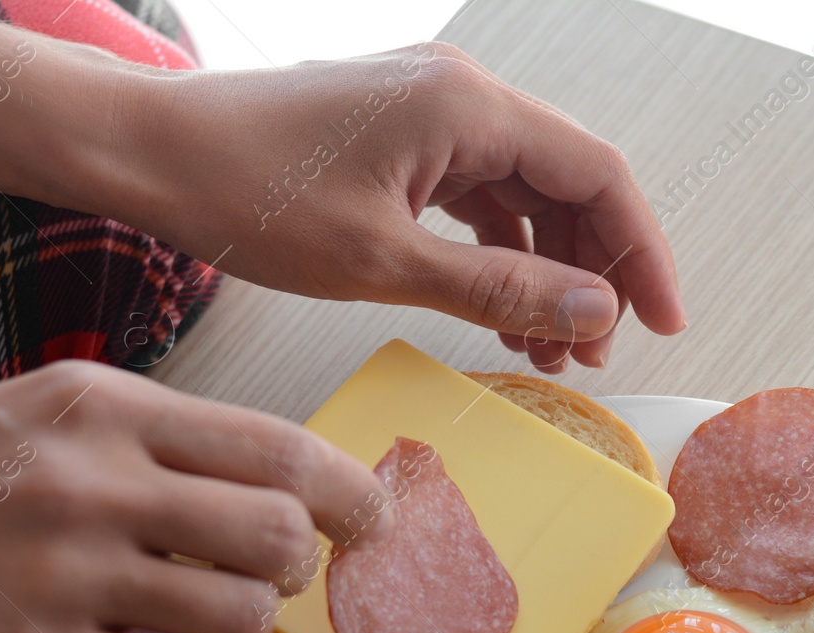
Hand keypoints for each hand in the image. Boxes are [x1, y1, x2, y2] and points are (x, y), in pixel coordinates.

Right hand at [0, 361, 388, 632]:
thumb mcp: (59, 414)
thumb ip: (172, 441)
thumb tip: (298, 487)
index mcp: (109, 409)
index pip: (279, 449)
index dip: (351, 492)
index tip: (373, 519)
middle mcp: (93, 484)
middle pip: (281, 535)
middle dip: (301, 565)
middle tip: (274, 571)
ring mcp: (64, 575)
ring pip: (241, 616)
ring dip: (241, 624)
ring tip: (194, 610)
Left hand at [123, 43, 685, 372]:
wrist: (150, 153)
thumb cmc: (249, 194)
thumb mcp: (385, 262)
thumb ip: (501, 290)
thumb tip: (597, 314)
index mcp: (467, 107)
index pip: (596, 176)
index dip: (642, 254)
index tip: (664, 322)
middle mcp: (460, 96)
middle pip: (570, 186)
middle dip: (594, 274)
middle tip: (594, 356)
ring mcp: (432, 114)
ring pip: (527, 197)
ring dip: (547, 275)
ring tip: (548, 354)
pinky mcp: (404, 138)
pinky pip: (481, 198)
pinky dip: (501, 258)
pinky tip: (501, 318)